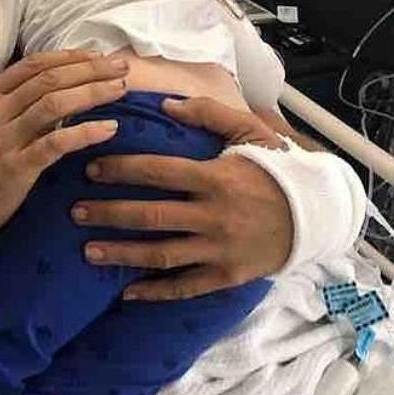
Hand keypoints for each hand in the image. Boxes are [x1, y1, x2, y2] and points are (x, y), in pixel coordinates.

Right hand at [0, 51, 130, 250]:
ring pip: (55, 103)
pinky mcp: (15, 167)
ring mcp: (3, 138)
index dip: (71, 57)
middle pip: (50, 78)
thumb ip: (19, 105)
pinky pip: (57, 142)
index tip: (100, 56)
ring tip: (121, 90)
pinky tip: (109, 128)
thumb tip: (65, 88)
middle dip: (91, 69)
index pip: (35, 64)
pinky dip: (86, 132)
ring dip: (93, 92)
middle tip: (122, 67)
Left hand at [71, 97, 292, 300]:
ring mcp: (219, 250)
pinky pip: (185, 287)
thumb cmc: (276, 168)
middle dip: (109, 214)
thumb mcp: (250, 131)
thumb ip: (207, 113)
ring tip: (87, 251)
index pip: (158, 172)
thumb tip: (164, 102)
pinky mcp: (226, 276)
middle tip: (75, 212)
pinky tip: (126, 292)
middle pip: (152, 215)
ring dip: (122, 253)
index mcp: (215, 178)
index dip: (121, 170)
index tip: (90, 169)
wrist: (317, 214)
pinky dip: (155, 291)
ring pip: (162, 254)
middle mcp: (214, 215)